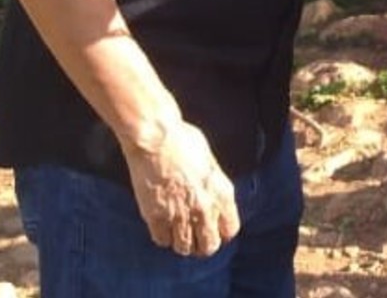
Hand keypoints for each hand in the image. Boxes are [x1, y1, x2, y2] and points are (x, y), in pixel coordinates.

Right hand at [119, 117, 238, 257]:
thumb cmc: (184, 142)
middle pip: (208, 246)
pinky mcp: (156, 216)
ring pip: (184, 248)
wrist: (156, 138)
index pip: (230, 230)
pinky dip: (162, 237)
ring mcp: (180, 214)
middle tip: (195, 238)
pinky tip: (162, 226)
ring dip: (182, 243)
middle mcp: (205, 208)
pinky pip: (161, 240)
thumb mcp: (210, 164)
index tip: (214, 229)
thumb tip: (212, 198)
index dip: (221, 232)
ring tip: (178, 233)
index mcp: (222, 193)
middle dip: (202, 245)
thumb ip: (214, 186)